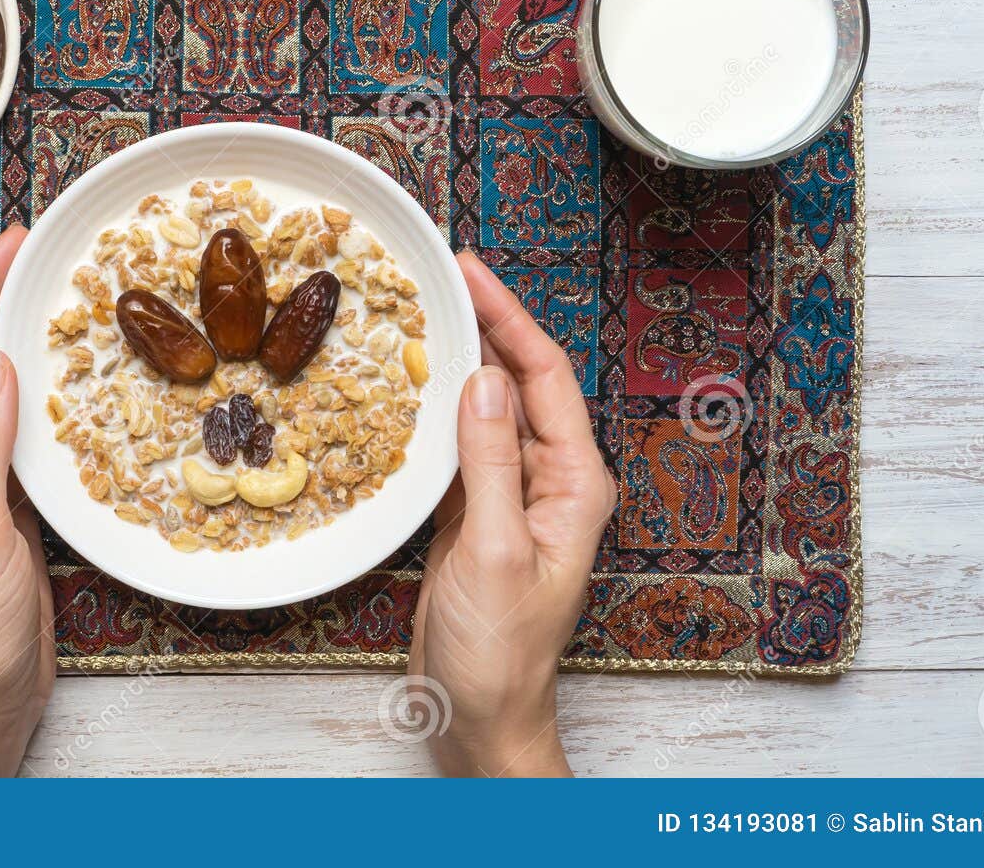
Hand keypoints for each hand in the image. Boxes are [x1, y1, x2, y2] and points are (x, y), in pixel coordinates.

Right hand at [410, 251, 616, 776]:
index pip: (545, 377)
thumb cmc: (500, 650)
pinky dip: (435, 408)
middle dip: (484, 323)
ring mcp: (511, 494)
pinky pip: (458, 444)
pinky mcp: (474, 512)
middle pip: (518, 381)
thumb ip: (491, 464)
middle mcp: (550, 479)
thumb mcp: (495, 550)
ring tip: (421, 311)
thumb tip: (482, 379)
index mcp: (574, 483)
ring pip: (486, 407)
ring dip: (457, 359)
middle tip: (440, 272)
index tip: (471, 271)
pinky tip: (409, 383)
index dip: (509, 317)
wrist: (481, 713)